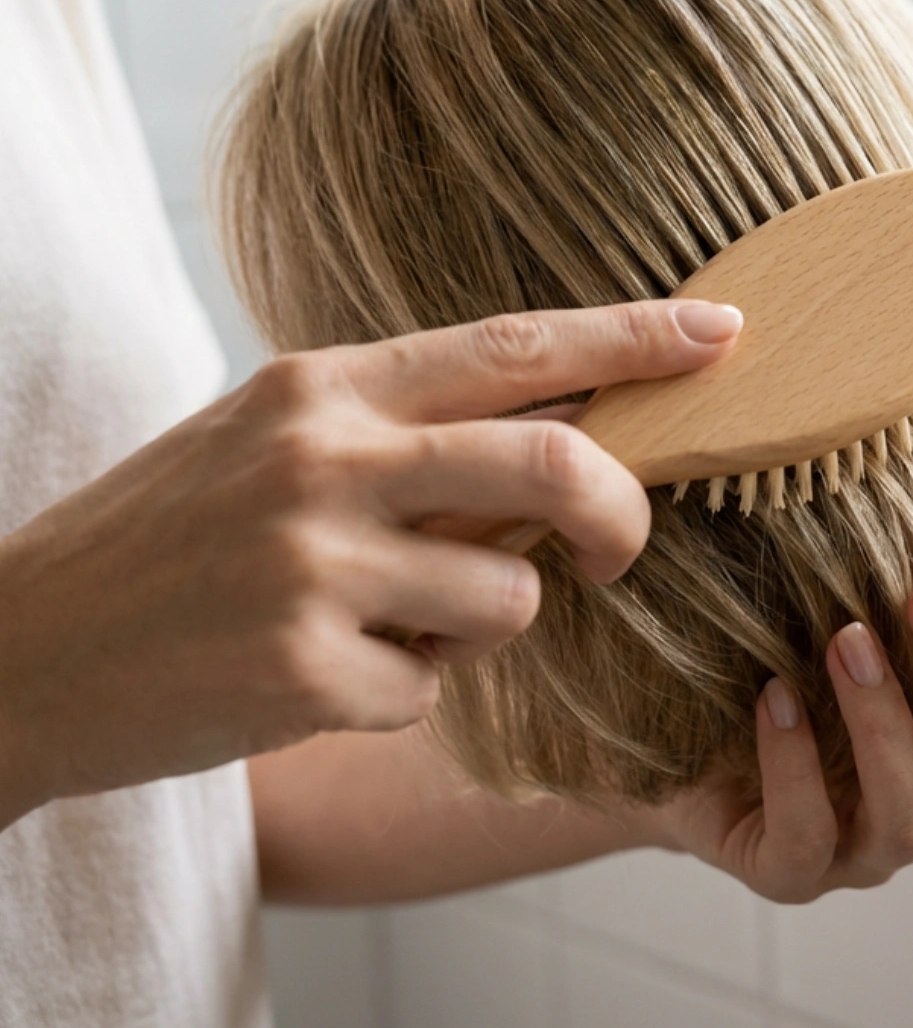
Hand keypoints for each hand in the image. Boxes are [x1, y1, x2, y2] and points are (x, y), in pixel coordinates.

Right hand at [0, 300, 740, 823]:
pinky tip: (311, 677)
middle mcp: (324, 458)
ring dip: (475, 630)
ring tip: (379, 624)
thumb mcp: (275, 443)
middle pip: (559, 466)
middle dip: (625, 515)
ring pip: (513, 599)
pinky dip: (399, 695)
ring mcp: (312, 566)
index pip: (515, 345)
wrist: (16, 650)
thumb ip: (412, 436)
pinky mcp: (303, 673)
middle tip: (623, 549)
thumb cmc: (173, 542)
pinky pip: (432, 691)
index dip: (636, 338)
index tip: (727, 331)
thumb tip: (575, 436)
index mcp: (323, 386)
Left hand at [660, 545, 912, 901]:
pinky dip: (794, 767)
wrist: (700, 743)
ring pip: (910, 816)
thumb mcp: (901, 635)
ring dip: (884, 721)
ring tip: (847, 637)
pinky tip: (776, 697)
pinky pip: (804, 838)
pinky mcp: (790, 873)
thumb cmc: (821, 678)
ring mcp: (868, 855)